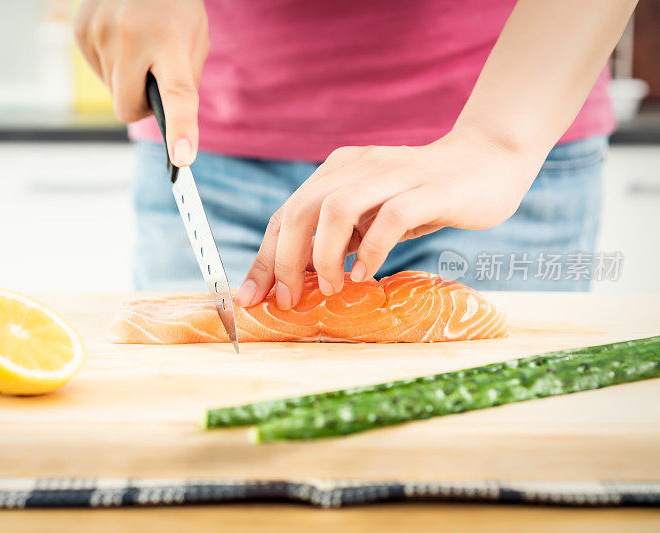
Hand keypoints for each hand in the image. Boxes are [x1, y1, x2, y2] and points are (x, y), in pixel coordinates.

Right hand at [73, 0, 208, 165]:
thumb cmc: (176, 6)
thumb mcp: (195, 39)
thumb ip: (183, 82)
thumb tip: (164, 122)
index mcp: (168, 40)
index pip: (176, 94)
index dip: (180, 128)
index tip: (181, 157)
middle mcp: (128, 36)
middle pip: (127, 109)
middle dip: (141, 106)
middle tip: (155, 79)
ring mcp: (98, 32)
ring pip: (112, 91)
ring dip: (127, 80)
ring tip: (139, 46)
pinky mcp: (79, 30)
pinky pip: (97, 72)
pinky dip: (111, 65)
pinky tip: (120, 39)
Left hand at [234, 128, 544, 309]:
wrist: (489, 162)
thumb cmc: (422, 197)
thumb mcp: (372, 216)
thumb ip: (340, 237)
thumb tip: (299, 279)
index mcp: (338, 170)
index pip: (287, 214)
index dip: (265, 257)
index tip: (253, 298)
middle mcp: (359, 166)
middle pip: (302, 209)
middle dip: (286, 260)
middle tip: (289, 298)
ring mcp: (394, 174)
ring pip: (337, 209)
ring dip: (325, 255)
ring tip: (331, 287)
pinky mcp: (430, 188)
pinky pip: (391, 218)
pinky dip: (371, 251)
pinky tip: (366, 275)